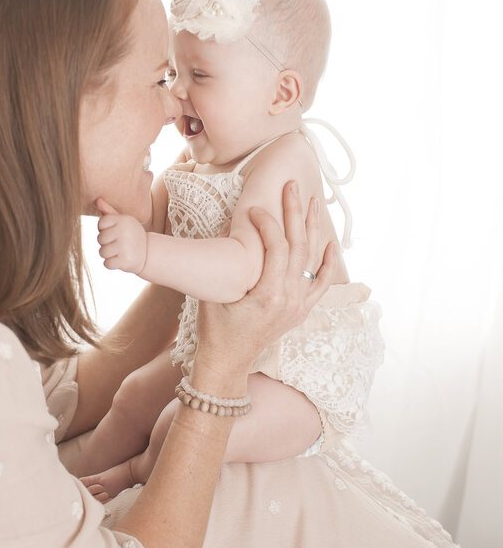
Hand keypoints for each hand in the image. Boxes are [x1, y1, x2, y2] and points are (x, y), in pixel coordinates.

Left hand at [96, 198, 148, 273]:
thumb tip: (97, 199)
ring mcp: (125, 246)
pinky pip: (107, 264)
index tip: (114, 231)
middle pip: (100, 239)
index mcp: (123, 220)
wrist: (148, 253)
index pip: (101, 223)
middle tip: (117, 243)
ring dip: (108, 255)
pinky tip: (120, 260)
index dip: (104, 229)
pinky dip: (111, 264)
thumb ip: (108, 212)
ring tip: (119, 251)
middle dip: (105, 243)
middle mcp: (124, 231)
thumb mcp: (123, 221)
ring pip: (102, 252)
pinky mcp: (126, 260)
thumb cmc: (130, 235)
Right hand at [193, 182, 336, 391]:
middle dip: (295, 212)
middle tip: (292, 186)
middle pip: (298, 246)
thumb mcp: (215, 292)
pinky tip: (332, 244)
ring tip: (312, 203)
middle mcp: (290, 299)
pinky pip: (322, 284)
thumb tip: (233, 225)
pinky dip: (329, 264)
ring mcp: (298, 306)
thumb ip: (226, 261)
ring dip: (312, 229)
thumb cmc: (215, 326)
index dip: (267, 221)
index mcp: (269, 295)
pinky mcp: (301, 310)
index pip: (277, 246)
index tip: (254, 208)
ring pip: (312, 260)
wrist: (227, 360)